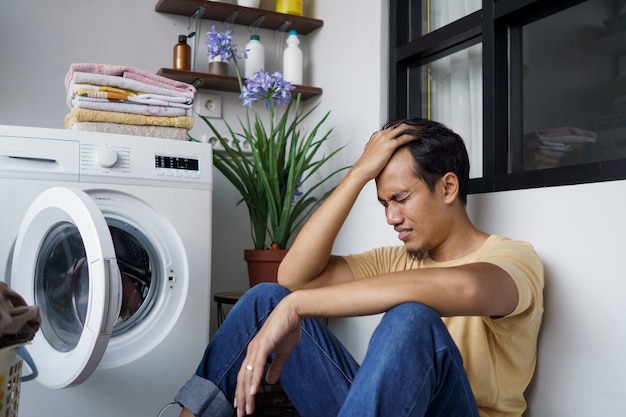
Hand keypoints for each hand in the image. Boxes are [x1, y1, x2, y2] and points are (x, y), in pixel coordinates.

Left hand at [234, 297, 301, 415]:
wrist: (293, 311)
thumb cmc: (287, 327)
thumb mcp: (282, 352)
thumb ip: (275, 367)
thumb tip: (270, 381)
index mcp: (255, 352)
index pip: (246, 376)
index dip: (242, 391)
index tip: (242, 405)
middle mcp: (252, 351)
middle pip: (243, 379)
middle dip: (241, 398)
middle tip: (241, 413)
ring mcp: (256, 348)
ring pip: (248, 375)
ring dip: (246, 393)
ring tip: (247, 407)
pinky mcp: (263, 345)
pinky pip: (257, 366)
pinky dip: (254, 380)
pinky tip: (253, 391)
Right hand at [354, 123, 420, 180]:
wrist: (361, 170)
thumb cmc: (367, 165)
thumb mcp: (375, 154)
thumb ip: (381, 150)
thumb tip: (388, 154)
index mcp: (377, 136)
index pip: (393, 128)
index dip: (403, 128)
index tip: (411, 130)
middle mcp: (381, 135)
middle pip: (399, 125)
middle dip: (411, 125)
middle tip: (420, 127)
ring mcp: (384, 139)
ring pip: (403, 128)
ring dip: (414, 128)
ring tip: (422, 130)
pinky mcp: (389, 145)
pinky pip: (404, 138)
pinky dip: (413, 136)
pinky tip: (419, 137)